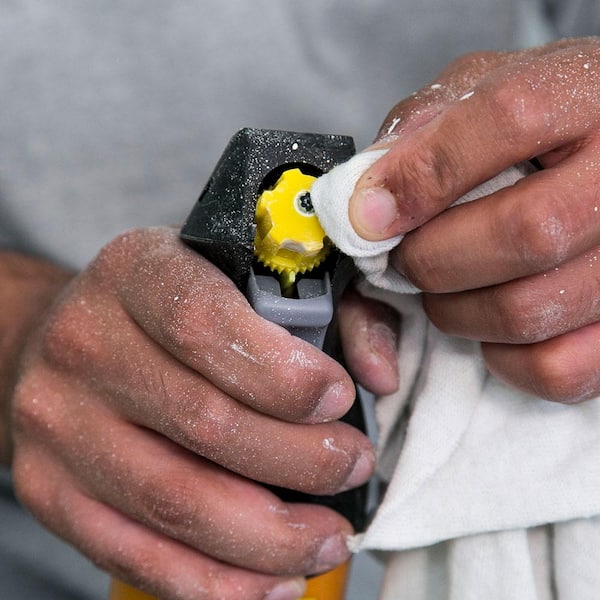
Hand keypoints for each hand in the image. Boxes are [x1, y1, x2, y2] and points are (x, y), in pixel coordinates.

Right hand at [10, 226, 376, 599]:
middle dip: (300, 460)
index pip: (204, 324)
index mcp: (137, 271)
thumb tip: (380, 376)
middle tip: (352, 466)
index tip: (340, 401)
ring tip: (328, 536)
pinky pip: (135, 553)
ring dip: (270, 536)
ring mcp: (59, 423)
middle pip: (203, 422)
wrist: (76, 340)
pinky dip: (215, 582)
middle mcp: (85, 343)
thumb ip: (333, 307)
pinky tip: (273, 579)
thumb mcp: (244, 274)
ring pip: (175, 501)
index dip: (283, 375)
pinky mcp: (49, 490)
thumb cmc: (178, 307)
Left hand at [348, 38, 599, 402]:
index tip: (366, 217)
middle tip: (403, 260)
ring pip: (530, 310)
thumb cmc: (533, 126)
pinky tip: (490, 328)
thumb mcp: (476, 93)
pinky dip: (501, 360)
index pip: (508, 120)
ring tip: (443, 289)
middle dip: (431, 260)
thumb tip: (362, 204)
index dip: (422, 176)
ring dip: (454, 312)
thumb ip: (419, 131)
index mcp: (584, 93)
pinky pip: (556, 368)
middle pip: (523, 233)